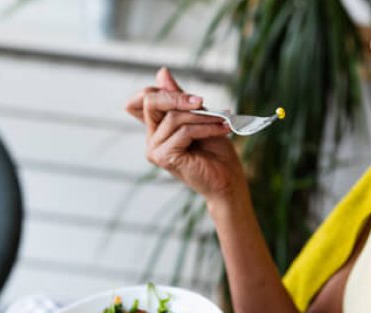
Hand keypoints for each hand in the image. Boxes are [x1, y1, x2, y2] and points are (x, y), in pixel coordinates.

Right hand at [126, 68, 245, 202]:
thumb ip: (180, 97)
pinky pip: (184, 131)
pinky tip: (222, 130)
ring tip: (223, 121)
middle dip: (178, 97)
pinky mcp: (164, 157)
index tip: (194, 99)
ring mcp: (154, 149)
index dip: (162, 91)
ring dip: (203, 116)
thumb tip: (161, 72)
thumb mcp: (200, 117)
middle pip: (150, 101)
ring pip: (174, 117)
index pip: (142, 99)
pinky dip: (206, 128)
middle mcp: (151, 138)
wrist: (228, 181)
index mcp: (157, 128)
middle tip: (202, 102)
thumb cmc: (216, 152)